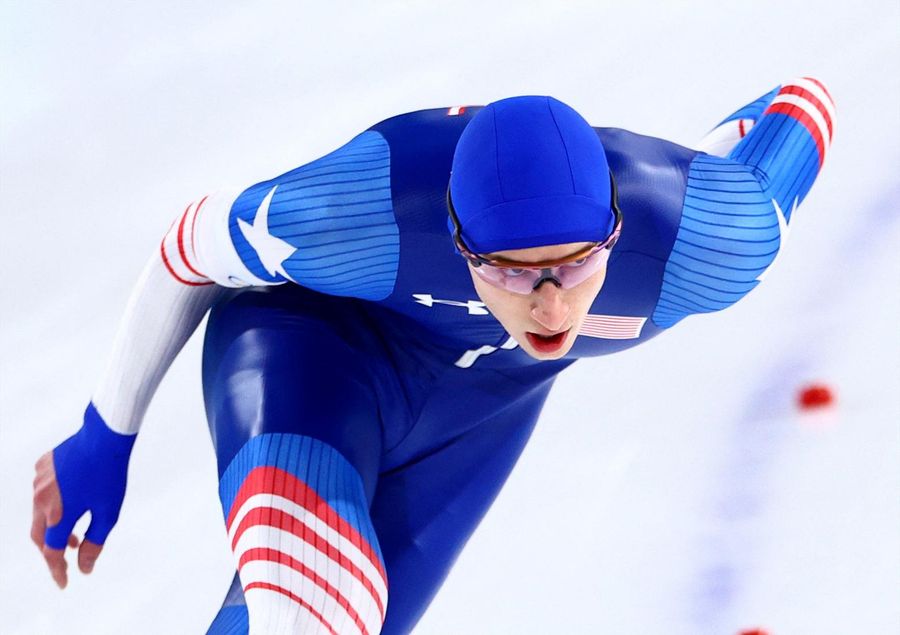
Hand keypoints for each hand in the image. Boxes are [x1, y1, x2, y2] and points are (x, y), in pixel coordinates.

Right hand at [31, 452, 103, 587]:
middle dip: (50, 550)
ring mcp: (39, 481)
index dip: (58, 569)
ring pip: (39, 512)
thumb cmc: (109, 475)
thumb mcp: (108, 513)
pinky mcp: (42, 465)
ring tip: (73, 532)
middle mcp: (42, 498)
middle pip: (40, 534)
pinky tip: (69, 500)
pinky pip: (42, 490)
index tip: (64, 582)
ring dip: (53, 526)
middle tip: (66, 557)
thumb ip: (94, 543)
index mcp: (58, 514)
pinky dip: (52, 502)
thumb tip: (83, 568)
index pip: (52, 551)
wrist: (104, 436)